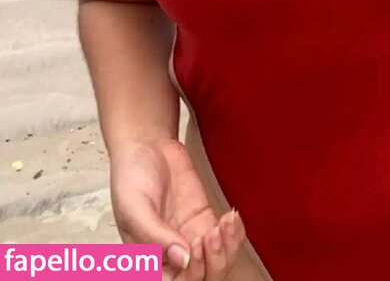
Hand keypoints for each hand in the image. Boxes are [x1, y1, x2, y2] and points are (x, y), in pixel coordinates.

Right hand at [109, 137, 245, 279]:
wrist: (147, 145)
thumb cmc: (131, 176)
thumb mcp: (134, 208)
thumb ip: (155, 237)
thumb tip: (183, 261)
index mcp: (148, 260)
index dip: (190, 275)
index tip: (195, 248)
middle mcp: (170, 256)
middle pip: (201, 278)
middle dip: (212, 263)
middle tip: (210, 235)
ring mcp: (190, 239)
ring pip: (217, 263)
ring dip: (226, 250)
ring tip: (224, 224)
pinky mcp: (205, 222)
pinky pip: (226, 239)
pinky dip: (235, 234)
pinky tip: (231, 218)